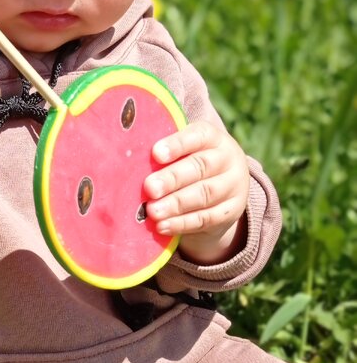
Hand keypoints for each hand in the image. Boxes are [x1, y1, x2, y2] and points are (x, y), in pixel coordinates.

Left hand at [143, 120, 249, 264]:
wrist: (225, 191)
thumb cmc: (190, 164)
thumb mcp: (184, 153)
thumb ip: (164, 154)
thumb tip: (129, 158)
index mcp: (214, 138)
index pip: (198, 136)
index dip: (177, 144)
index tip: (155, 154)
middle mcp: (228, 159)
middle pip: (200, 167)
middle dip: (172, 178)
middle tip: (149, 188)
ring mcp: (233, 186)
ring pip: (204, 195)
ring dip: (175, 204)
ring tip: (152, 211)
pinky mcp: (232, 211)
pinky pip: (206, 219)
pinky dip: (182, 223)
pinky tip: (162, 226)